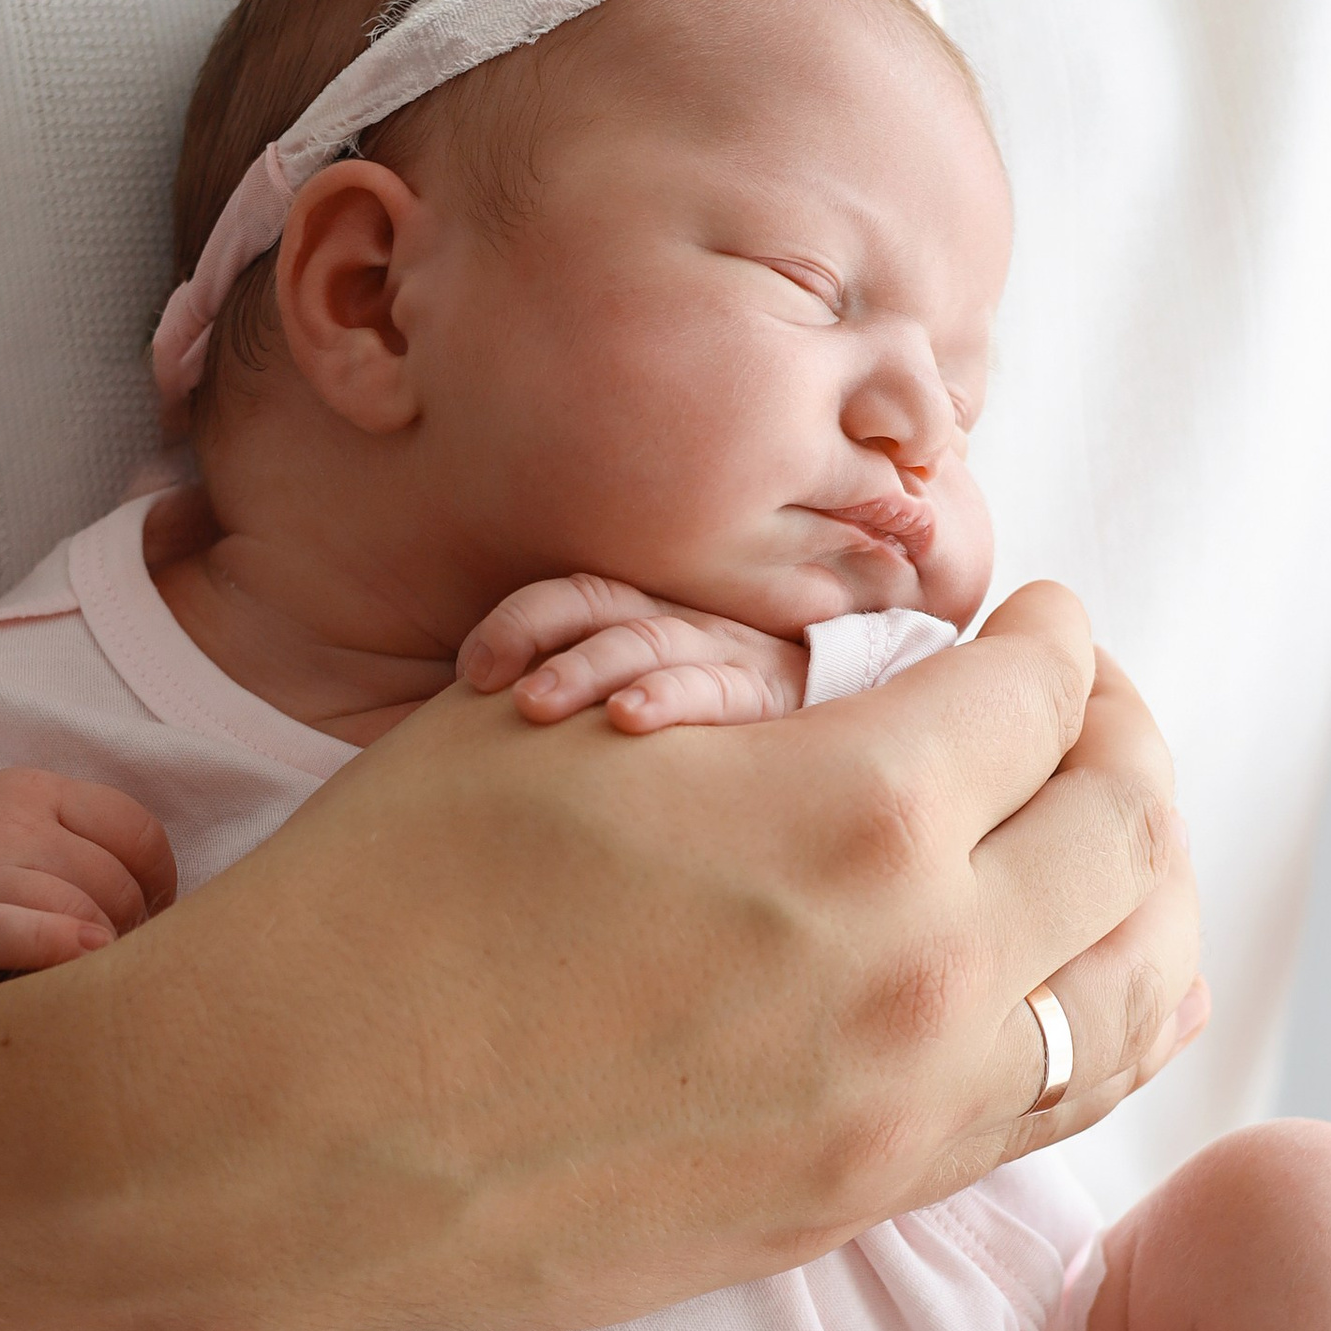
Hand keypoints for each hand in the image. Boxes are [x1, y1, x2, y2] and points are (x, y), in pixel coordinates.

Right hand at [0, 580, 1202, 1330]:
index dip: (1052, 630)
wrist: (275, 1138)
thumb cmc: (385, 899)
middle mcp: (924, 971)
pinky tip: (1053, 965)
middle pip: (1129, 824)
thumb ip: (735, 670)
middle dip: (1119, 731)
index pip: (1048, 690)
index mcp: (858, 816)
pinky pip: (1061, 1105)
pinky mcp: (861, 1203)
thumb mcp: (553, 708)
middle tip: (1076, 697)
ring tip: (1097, 830)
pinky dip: (1096, 1014)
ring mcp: (905, 1111)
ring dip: (1145, 882)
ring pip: (1137, 985)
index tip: (1029, 613)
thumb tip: (840, 658)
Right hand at [0, 767, 177, 1000]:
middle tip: (112, 958)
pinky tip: (80, 955)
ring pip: (75, 904)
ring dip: (99, 948)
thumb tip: (167, 910)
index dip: (158, 882)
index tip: (148, 917)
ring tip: (89, 974)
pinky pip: (4, 928)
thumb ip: (86, 851)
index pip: (135, 829)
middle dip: (128, 927)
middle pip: (111, 878)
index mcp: (38, 789)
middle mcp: (7, 819)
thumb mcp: (26, 835)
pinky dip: (50, 942)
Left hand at [458, 576, 807, 731]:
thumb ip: (593, 701)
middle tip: (483, 677)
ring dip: (586, 668)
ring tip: (535, 702)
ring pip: (647, 641)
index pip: (575, 594)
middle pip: (600, 605)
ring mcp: (730, 650)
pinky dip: (667, 698)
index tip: (472, 670)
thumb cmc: (734, 721)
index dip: (517, 621)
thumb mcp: (664, 693)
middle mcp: (684, 620)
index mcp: (650, 613)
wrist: (858, 719)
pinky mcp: (773, 692)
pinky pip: (716, 688)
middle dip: (534, 634)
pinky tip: (628, 718)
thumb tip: (494, 736)